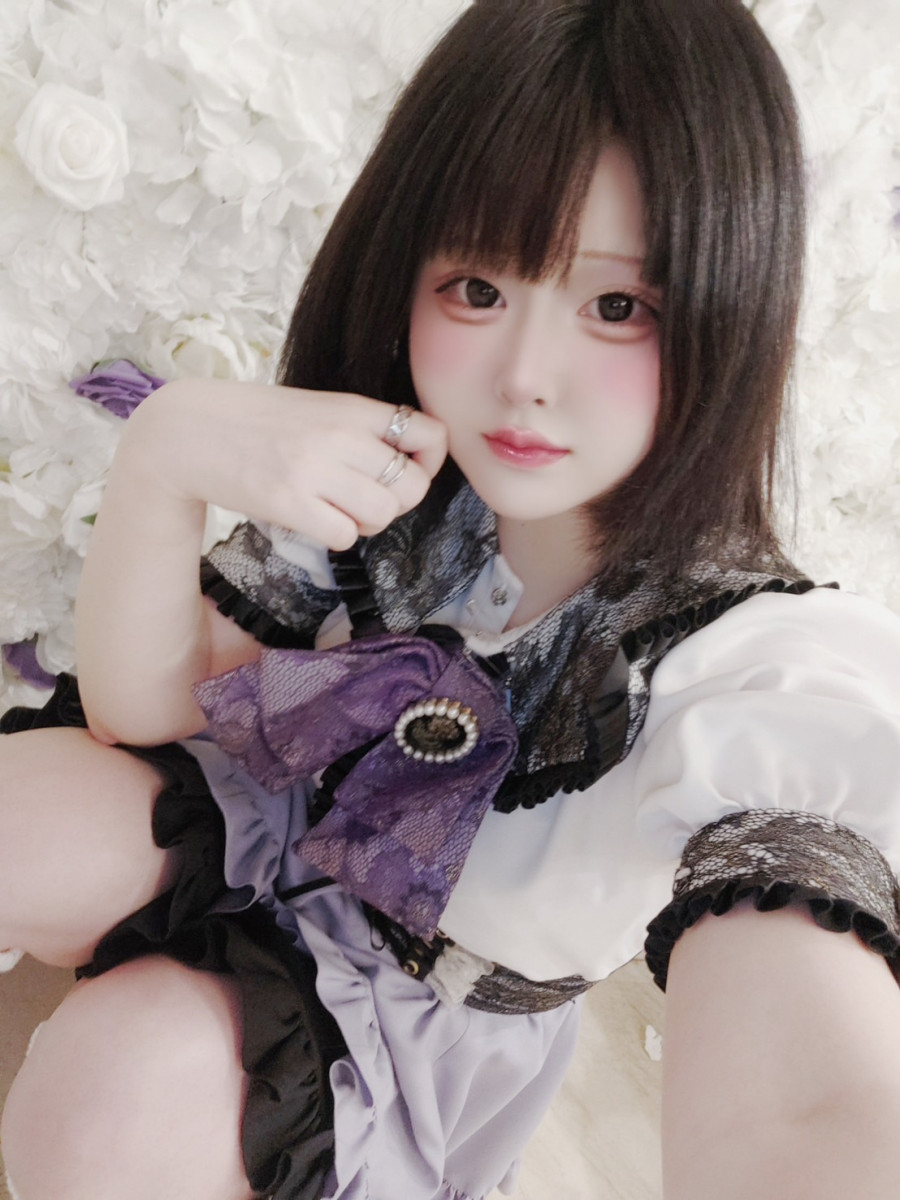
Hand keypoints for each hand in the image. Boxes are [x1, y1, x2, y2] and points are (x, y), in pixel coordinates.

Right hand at [120, 380, 448, 548]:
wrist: (190, 430)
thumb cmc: (258, 421)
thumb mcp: (318, 407)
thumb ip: (362, 429)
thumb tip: (413, 460)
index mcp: (353, 408)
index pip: (429, 434)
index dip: (430, 460)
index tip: (410, 468)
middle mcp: (340, 436)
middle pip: (413, 486)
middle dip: (397, 501)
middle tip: (367, 497)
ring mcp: (314, 470)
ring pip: (383, 514)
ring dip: (367, 521)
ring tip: (339, 508)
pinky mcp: (289, 503)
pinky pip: (345, 535)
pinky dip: (337, 534)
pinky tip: (315, 519)